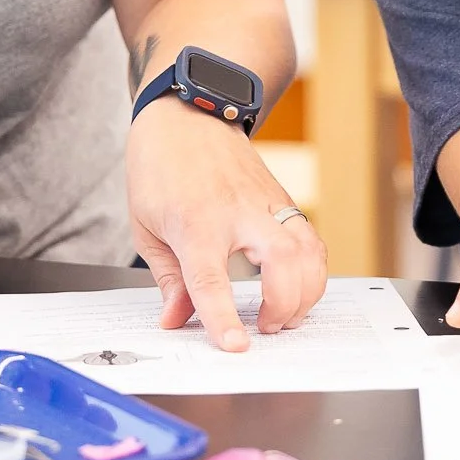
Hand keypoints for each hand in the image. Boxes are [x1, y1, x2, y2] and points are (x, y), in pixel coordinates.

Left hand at [126, 101, 326, 350]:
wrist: (188, 113)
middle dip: (282, 305)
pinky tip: (299, 289)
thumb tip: (177, 320)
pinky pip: (311, 239)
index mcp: (195, 221)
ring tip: (285, 317)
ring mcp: (266, 203)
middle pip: (281, 262)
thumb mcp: (146, 225)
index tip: (235, 346)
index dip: (222, 317)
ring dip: (306, 292)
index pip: (210, 279)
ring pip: (308, 251)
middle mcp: (238, 211)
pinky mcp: (283, 200)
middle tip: (264, 328)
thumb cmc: (160, 166)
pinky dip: (313, 270)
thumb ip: (168, 278)